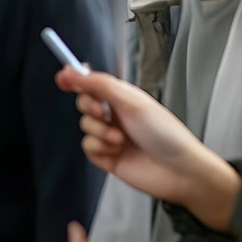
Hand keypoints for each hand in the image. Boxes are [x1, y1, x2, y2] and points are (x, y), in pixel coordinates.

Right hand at [57, 67, 240, 229]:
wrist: (179, 171)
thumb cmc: (164, 132)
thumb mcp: (130, 101)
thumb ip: (99, 84)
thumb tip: (71, 70)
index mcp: (123, 97)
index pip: (93, 83)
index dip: (76, 79)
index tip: (62, 78)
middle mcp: (115, 115)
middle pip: (84, 103)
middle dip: (89, 107)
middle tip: (101, 112)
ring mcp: (111, 137)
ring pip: (85, 126)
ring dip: (99, 131)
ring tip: (121, 139)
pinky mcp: (108, 158)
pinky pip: (88, 147)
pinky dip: (100, 148)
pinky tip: (117, 151)